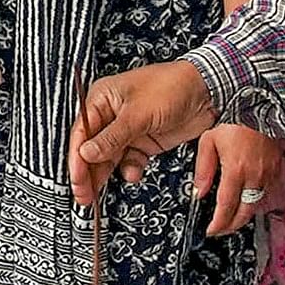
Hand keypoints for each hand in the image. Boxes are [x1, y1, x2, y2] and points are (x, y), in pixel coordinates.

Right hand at [72, 58, 218, 208]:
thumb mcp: (138, 114)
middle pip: (91, 148)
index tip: (76, 180)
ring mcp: (127, 130)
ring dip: (104, 175)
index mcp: (102, 99)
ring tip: (96, 196)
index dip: (77, 158)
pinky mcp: (143, 142)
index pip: (81, 132)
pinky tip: (134, 174)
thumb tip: (85, 154)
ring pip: (108, 158)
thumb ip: (111, 138)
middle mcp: (110, 115)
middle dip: (86, 172)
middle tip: (82, 196)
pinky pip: (129, 160)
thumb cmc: (171, 88)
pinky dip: (130, 170)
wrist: (207, 92)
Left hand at [192, 124, 277, 239]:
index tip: (210, 231)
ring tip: (230, 218)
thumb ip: (203, 169)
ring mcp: (269, 173)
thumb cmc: (231, 120)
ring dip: (243, 215)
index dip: (218, 223)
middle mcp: (255, 176)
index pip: (226, 207)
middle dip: (231, 226)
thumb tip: (199, 193)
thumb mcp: (209, 141)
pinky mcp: (276, 169)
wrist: (260, 105)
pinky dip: (254, 200)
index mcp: (236, 170)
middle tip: (219, 230)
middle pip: (245, 213)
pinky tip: (245, 200)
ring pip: (257, 205)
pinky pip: (266, 192)